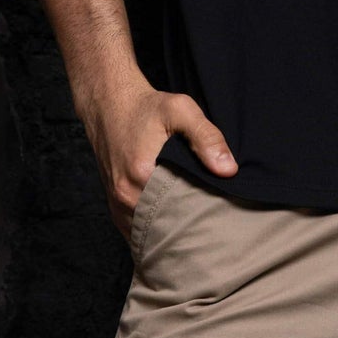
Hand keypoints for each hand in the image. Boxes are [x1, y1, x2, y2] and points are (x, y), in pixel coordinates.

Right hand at [78, 80, 237, 240]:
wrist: (109, 105)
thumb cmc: (146, 107)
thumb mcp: (180, 109)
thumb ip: (206, 137)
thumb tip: (228, 170)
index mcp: (142, 175)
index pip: (182, 211)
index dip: (204, 212)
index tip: (221, 210)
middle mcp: (125, 195)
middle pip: (167, 225)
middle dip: (190, 225)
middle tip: (214, 220)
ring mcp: (118, 204)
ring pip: (151, 232)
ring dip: (172, 229)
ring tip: (196, 222)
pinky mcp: (115, 206)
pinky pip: (137, 230)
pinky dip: (156, 229)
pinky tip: (174, 221)